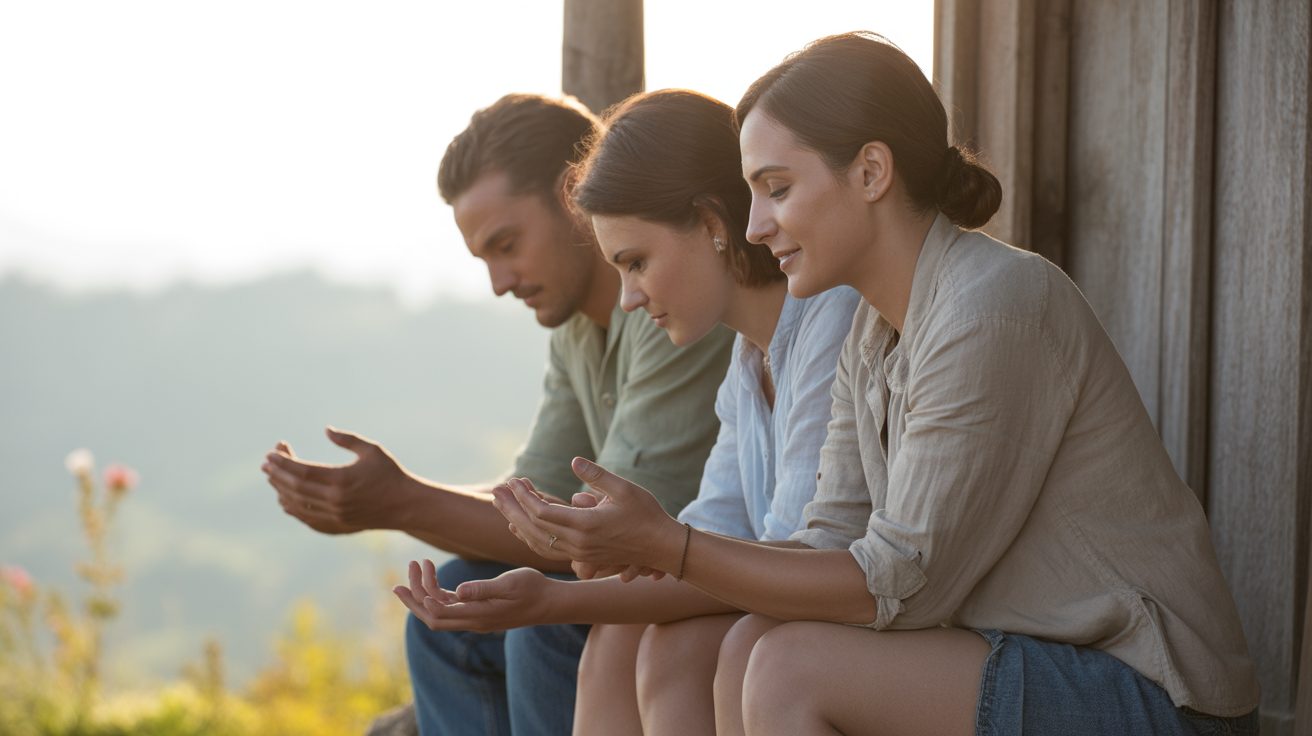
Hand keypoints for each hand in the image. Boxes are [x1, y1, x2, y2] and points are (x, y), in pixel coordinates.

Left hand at [261, 427, 415, 532]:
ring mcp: (335, 516)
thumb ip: (347, 439)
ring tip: (273, 477)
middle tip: (266, 463)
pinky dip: (292, 508)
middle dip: (277, 474)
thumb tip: (326, 429)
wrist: (405, 505)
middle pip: (295, 488)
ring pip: (297, 505)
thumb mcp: (372, 450)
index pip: (302, 471)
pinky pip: (306, 519)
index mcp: (342, 480)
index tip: (271, 453)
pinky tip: (285, 499)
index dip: (283, 462)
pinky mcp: (337, 526)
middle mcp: (335, 501)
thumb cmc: (390, 473)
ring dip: (281, 490)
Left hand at [392, 560, 553, 632]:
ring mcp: (475, 618)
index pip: (438, 613)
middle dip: (413, 600)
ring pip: (440, 612)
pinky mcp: (480, 612)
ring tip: (417, 566)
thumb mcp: (509, 583)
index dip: (420, 598)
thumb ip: (482, 589)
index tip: (414, 573)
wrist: (550, 602)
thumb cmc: (533, 588)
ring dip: (424, 593)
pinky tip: (434, 577)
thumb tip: (457, 592)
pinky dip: (438, 594)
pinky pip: (452, 607)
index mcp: (478, 615)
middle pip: (432, 618)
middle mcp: (473, 621)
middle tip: (399, 581)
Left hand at [493, 458, 684, 575]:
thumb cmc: (647, 515)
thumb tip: (573, 461)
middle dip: (513, 508)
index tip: (515, 481)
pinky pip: (548, 549)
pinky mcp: (583, 556)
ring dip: (517, 522)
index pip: (543, 513)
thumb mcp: (625, 489)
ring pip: (538, 541)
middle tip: (496, 491)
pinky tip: (519, 526)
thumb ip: (597, 476)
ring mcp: (580, 553)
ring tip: (502, 505)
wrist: (662, 548)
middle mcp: (579, 544)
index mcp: (586, 526)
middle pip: (534, 528)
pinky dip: (530, 537)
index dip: (525, 498)